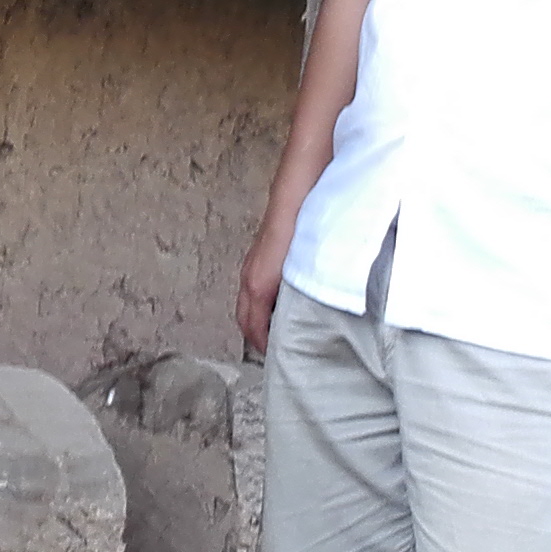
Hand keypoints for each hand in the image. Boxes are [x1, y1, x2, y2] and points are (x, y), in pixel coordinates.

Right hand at [237, 215, 293, 355]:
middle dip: (254, 335)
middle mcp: (250, 275)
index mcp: (258, 285)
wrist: (295, 191)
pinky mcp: (259, 253)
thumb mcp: (301, 269)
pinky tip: (280, 299)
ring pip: (247, 299)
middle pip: (243, 316)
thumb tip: (306, 322)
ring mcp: (252, 262)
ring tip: (278, 329)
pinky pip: (253, 285)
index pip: (253, 325)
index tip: (277, 360)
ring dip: (256, 318)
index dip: (262, 344)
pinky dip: (260, 301)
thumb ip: (296, 296)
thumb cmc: (300, 230)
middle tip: (275, 350)